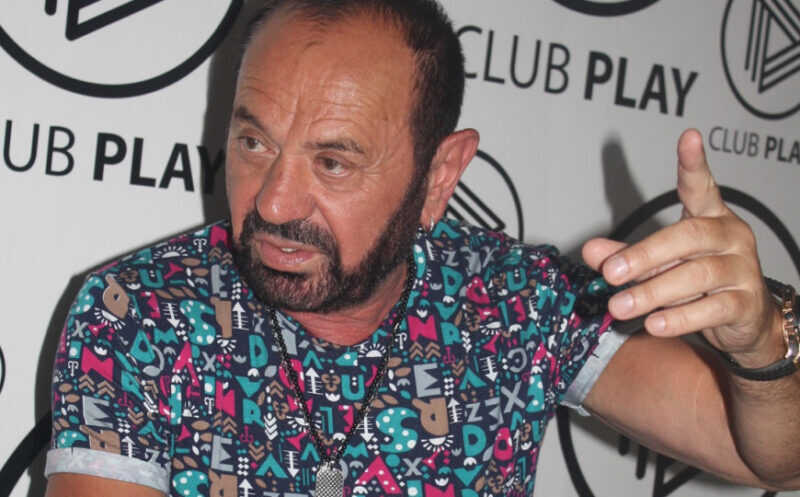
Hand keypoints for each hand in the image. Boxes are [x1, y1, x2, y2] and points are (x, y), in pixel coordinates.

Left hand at [582, 129, 779, 363]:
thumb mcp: (660, 264)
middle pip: (688, 236)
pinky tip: (654, 324)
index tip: (688, 137)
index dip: (694, 163)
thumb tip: (590, 250)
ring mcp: (742, 269)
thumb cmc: (699, 282)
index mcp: (710, 217)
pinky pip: (712, 309)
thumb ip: (626, 255)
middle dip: (644, 255)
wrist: (747, 321)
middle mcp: (730, 236)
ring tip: (620, 306)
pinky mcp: (746, 303)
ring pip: (697, 275)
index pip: (701, 186)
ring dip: (653, 292)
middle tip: (610, 273)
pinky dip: (680, 318)